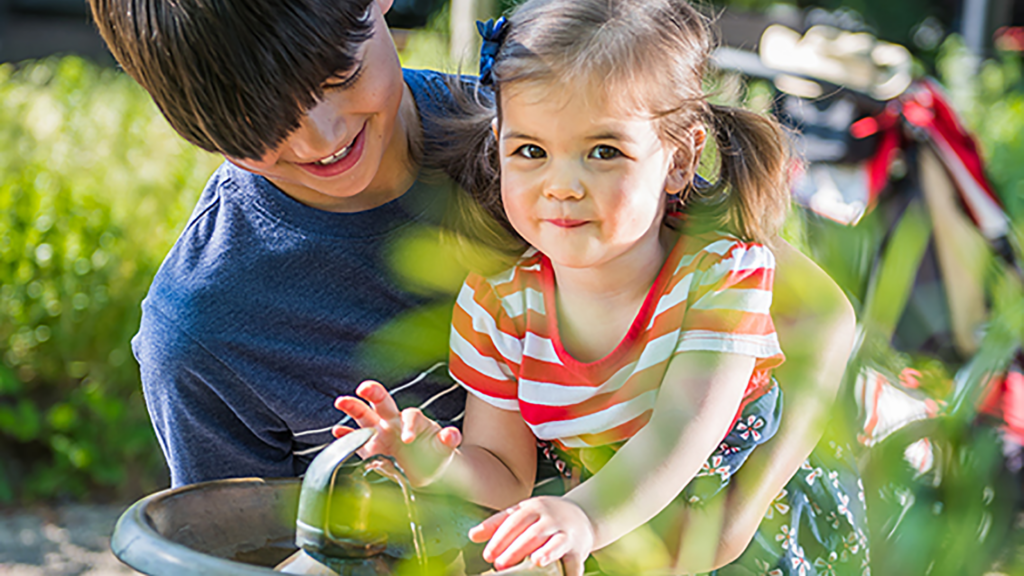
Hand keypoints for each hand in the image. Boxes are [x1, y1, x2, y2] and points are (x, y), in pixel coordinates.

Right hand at [333, 380, 461, 486]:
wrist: (431, 471)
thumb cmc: (437, 454)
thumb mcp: (445, 448)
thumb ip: (448, 440)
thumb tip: (452, 434)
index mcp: (415, 420)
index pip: (409, 416)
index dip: (408, 426)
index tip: (407, 440)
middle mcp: (396, 422)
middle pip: (383, 404)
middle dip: (374, 394)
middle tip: (364, 387)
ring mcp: (383, 434)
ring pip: (366, 418)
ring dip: (354, 408)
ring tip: (341, 401)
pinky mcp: (374, 449)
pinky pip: (358, 442)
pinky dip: (348, 436)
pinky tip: (338, 432)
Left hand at [468, 496, 594, 575]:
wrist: (581, 516)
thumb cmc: (544, 517)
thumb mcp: (522, 513)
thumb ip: (498, 523)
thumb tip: (472, 535)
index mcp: (535, 508)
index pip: (515, 521)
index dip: (501, 538)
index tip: (488, 556)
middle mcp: (552, 518)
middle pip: (534, 533)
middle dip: (516, 549)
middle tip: (500, 565)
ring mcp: (567, 533)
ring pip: (557, 542)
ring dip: (547, 552)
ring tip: (536, 561)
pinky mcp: (579, 549)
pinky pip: (576, 561)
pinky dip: (571, 572)